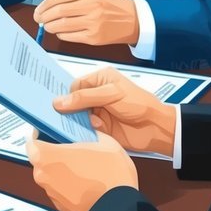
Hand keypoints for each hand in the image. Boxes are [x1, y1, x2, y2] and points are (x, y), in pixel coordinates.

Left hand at [26, 128, 137, 210]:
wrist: (120, 209)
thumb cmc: (111, 177)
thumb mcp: (105, 142)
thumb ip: (89, 133)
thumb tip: (89, 130)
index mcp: (46, 155)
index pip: (31, 141)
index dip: (39, 134)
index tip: (47, 131)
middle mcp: (43, 175)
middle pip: (41, 158)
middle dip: (54, 152)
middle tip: (72, 148)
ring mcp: (51, 192)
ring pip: (51, 174)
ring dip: (62, 169)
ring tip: (83, 166)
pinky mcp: (60, 206)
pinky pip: (60, 189)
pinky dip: (68, 184)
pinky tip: (86, 181)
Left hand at [33, 0, 139, 45]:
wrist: (131, 20)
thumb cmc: (109, 4)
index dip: (45, 4)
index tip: (39, 9)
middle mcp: (91, 6)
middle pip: (59, 11)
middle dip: (44, 16)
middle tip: (38, 18)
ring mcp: (93, 23)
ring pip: (62, 25)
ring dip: (50, 26)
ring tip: (47, 25)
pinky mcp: (94, 37)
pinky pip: (71, 36)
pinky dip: (61, 34)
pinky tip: (60, 31)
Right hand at [51, 67, 176, 154]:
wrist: (156, 128)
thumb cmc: (138, 104)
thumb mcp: (111, 94)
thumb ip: (84, 97)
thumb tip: (58, 102)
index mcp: (99, 79)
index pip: (74, 85)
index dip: (65, 95)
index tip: (54, 104)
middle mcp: (96, 95)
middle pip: (72, 101)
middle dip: (67, 109)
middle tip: (56, 115)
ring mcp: (97, 112)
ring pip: (76, 116)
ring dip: (78, 121)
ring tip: (82, 123)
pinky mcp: (99, 128)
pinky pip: (83, 129)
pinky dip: (85, 131)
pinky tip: (94, 130)